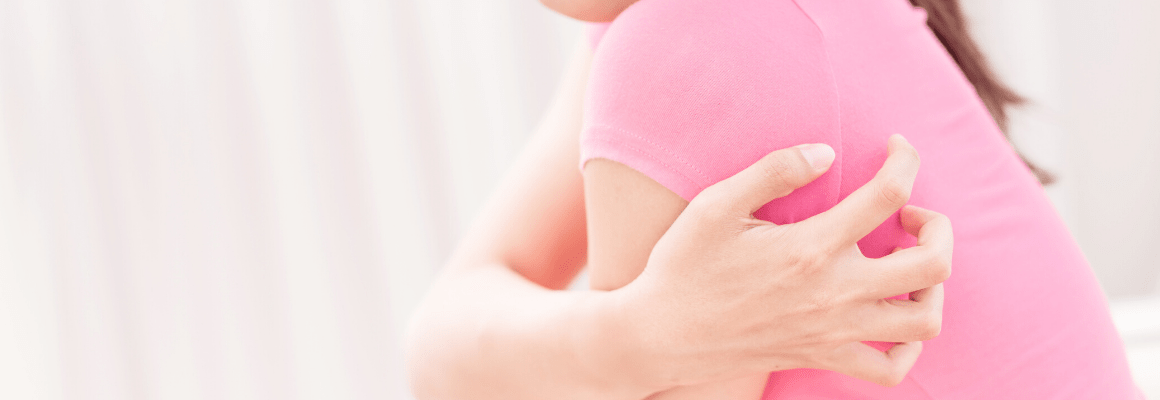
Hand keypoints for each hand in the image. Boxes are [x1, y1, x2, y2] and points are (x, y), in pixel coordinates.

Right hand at [611, 135, 951, 387]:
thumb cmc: (683, 265)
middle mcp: (834, 292)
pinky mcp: (823, 356)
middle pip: (932, 262)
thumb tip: (826, 152)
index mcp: (810, 247)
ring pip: (925, 319)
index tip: (896, 147)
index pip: (889, 194)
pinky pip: (891, 367)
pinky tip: (892, 316)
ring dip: (933, 285)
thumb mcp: (715, 205)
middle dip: (938, 225)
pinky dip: (910, 345)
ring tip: (907, 263)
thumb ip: (774, 171)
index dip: (905, 160)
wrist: (660, 335)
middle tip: (909, 212)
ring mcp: (833, 330)